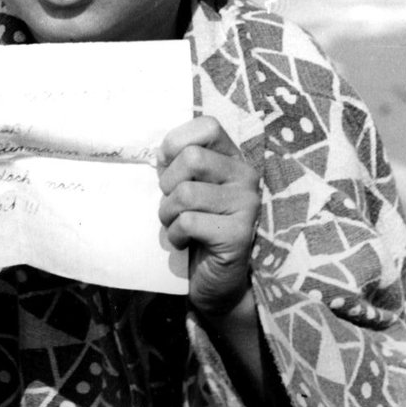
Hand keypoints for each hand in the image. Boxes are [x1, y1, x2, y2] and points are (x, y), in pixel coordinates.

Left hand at [157, 116, 260, 317]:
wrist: (217, 281)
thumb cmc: (197, 229)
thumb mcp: (188, 189)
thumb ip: (179, 165)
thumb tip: (158, 153)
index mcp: (233, 158)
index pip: (208, 126)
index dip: (177, 142)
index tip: (166, 166)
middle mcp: (246, 176)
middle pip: (192, 158)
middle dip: (168, 184)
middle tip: (173, 205)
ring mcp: (246, 204)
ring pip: (186, 193)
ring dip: (168, 214)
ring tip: (177, 225)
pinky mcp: (238, 234)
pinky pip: (189, 222)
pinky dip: (176, 235)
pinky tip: (186, 243)